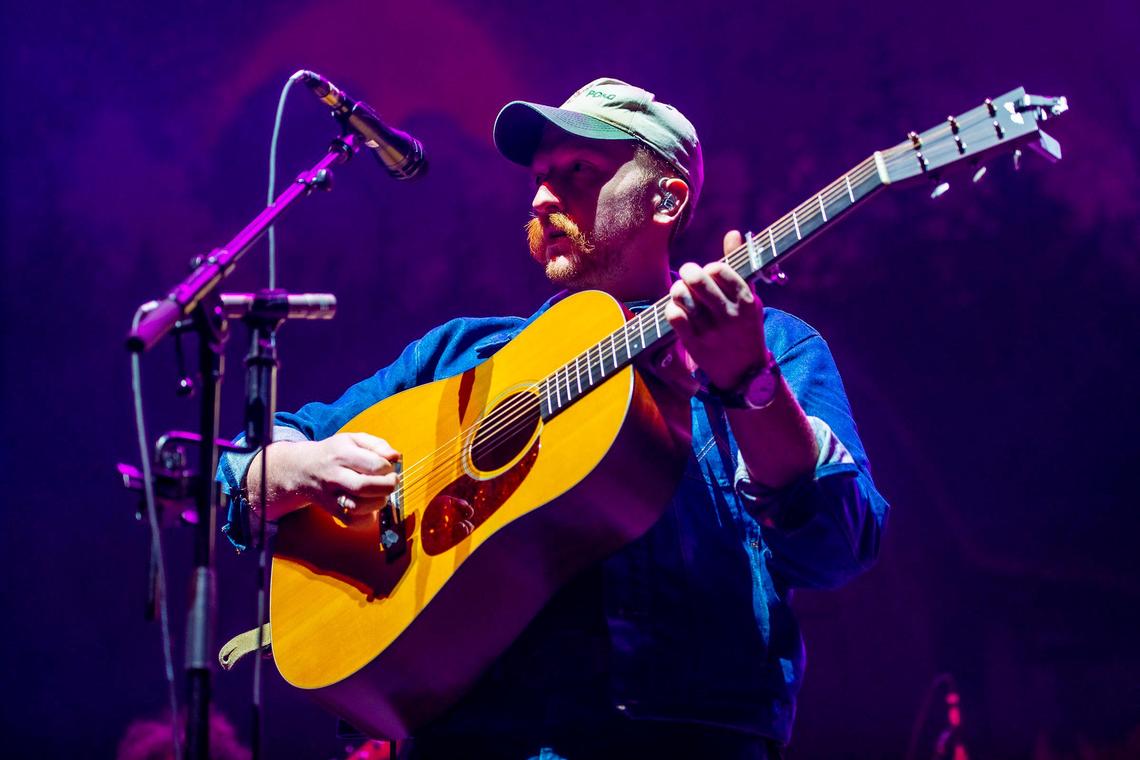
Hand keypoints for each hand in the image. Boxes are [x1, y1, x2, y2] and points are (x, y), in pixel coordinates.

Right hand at [289, 432, 400, 519]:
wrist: (303, 469)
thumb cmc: (334, 453)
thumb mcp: (353, 439)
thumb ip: (377, 445)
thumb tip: (395, 456)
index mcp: (342, 454)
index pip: (374, 465)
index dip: (388, 467)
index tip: (388, 467)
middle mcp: (334, 476)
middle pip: (366, 487)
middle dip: (387, 485)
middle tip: (391, 481)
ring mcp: (331, 496)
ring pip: (359, 506)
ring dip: (379, 502)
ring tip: (380, 493)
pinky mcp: (332, 511)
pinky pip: (353, 521)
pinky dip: (368, 518)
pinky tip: (370, 506)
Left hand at [663, 230, 767, 389]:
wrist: (746, 373)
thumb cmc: (745, 327)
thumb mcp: (749, 296)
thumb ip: (739, 264)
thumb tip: (733, 233)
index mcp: (746, 300)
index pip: (720, 269)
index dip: (710, 267)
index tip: (710, 272)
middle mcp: (730, 315)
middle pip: (698, 280)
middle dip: (688, 272)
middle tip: (688, 274)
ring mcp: (712, 331)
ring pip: (683, 297)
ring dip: (677, 289)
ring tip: (681, 291)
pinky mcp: (695, 345)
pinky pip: (674, 318)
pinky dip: (671, 309)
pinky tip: (676, 309)